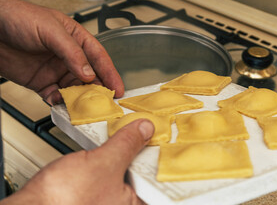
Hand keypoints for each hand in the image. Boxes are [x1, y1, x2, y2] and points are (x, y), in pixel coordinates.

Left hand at [0, 0, 123, 104]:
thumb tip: (88, 72)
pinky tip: (60, 104)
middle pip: (90, 76)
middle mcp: (68, 56)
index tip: (117, 88)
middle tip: (105, 102)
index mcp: (76, 39)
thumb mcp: (51, 30)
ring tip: (83, 106)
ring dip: (79, 98)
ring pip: (74, 88)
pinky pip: (55, 96)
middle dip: (98, 89)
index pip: (98, 57)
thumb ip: (71, 52)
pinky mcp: (41, 82)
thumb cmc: (19, 18)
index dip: (110, 73)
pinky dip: (59, 102)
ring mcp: (55, 70)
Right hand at [0, 119, 153, 204]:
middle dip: (142, 150)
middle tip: (145, 131)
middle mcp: (122, 204)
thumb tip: (144, 130)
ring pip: (124, 169)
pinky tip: (106, 146)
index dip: (161, 156)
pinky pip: (107, 170)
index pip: (158, 179)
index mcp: (133, 204)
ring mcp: (107, 199)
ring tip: (126, 135)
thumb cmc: (63, 200)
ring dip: (123, 151)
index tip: (162, 137)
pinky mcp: (92, 193)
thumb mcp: (104, 163)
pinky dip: (108, 156)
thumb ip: (127, 145)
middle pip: (142, 171)